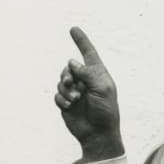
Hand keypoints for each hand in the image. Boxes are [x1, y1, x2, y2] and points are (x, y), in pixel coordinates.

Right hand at [54, 27, 124, 161]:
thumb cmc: (106, 112)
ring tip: (75, 100)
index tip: (73, 29)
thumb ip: (88, 73)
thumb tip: (72, 62)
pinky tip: (70, 107)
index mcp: (98, 75)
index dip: (81, 41)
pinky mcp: (66, 103)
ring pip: (61, 81)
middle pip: (69, 68)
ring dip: (66, 90)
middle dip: (68, 74)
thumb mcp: (103, 88)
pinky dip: (62, 99)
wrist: (98, 134)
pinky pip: (57, 95)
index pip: (88, 53)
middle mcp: (85, 81)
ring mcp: (75, 92)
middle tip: (72, 84)